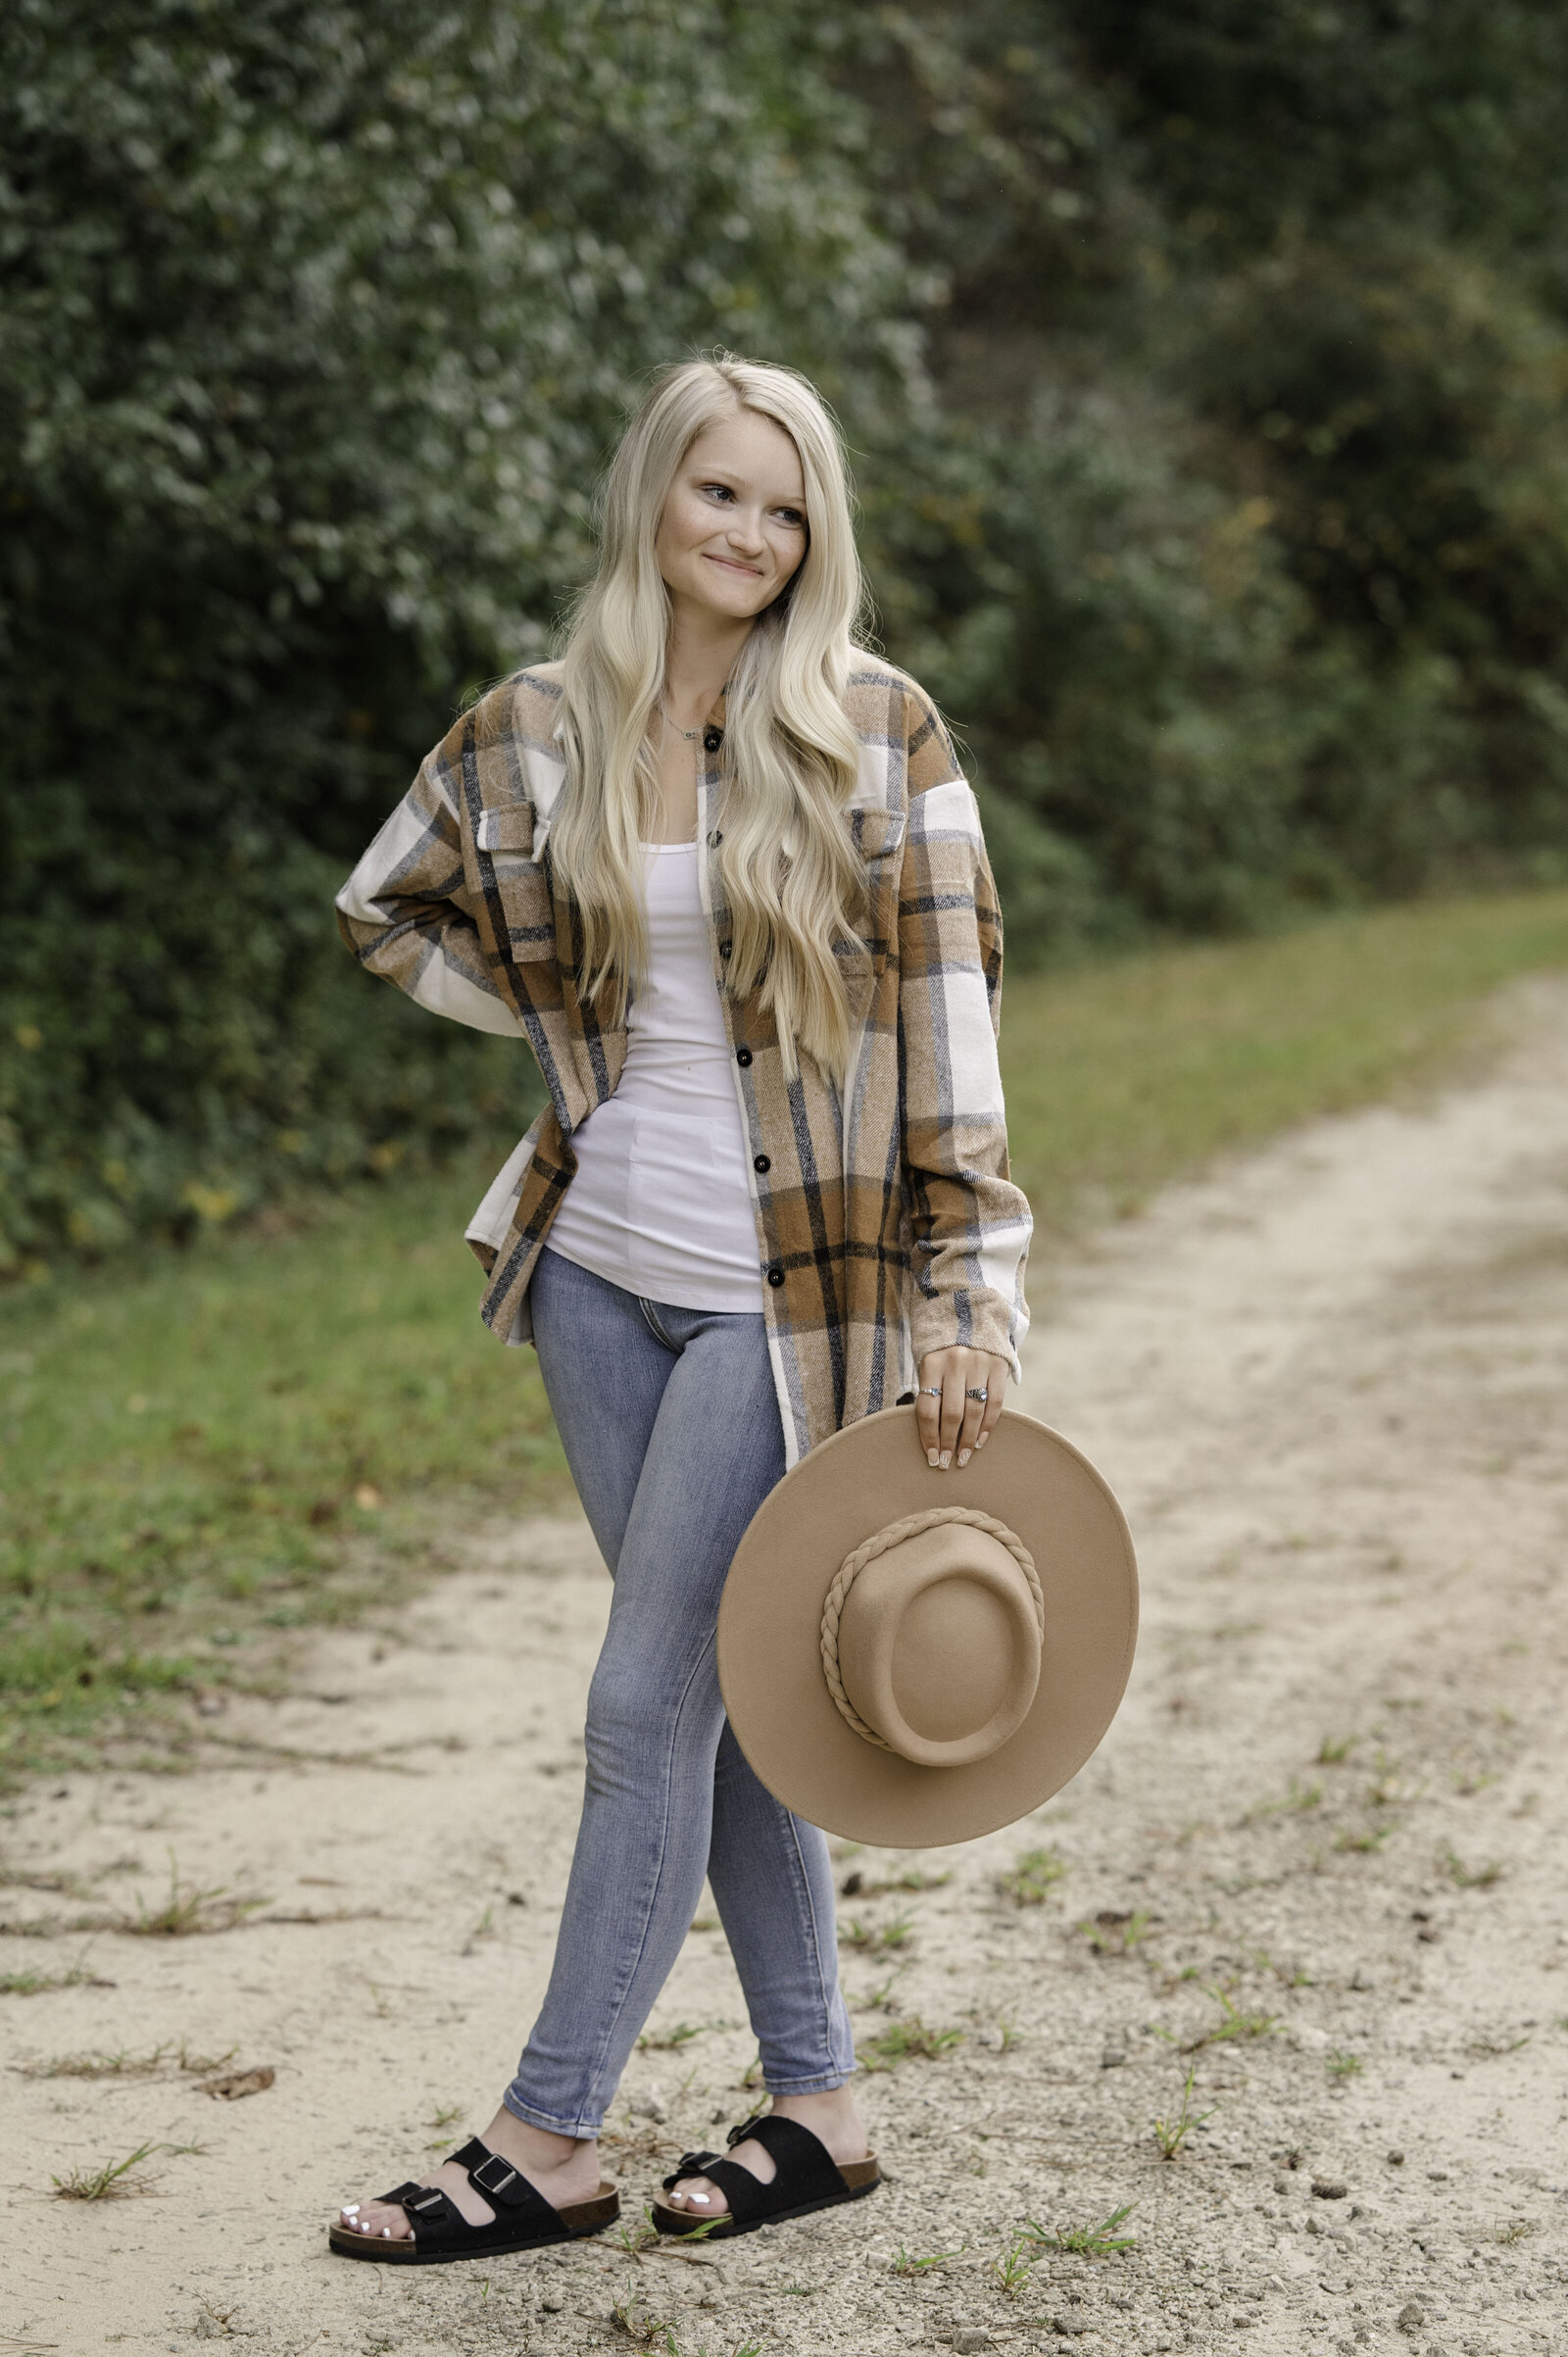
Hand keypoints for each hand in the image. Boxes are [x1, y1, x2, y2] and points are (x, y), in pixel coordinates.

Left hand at [915, 1347, 1009, 1469]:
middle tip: (947, 1463)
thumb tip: (931, 1434)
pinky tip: (980, 1441)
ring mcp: (979, 1363)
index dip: (929, 1438)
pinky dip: (988, 1425)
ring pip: (974, 1412)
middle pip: (952, 1414)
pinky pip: (995, 1402)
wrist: (968, 1310)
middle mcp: (955, 1363)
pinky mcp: (999, 1365)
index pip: (928, 1410)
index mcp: (931, 1363)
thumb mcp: (928, 1361)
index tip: (931, 1458)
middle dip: (949, 1443)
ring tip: (964, 1457)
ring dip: (969, 1440)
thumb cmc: (941, 1347)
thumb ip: (930, 1390)